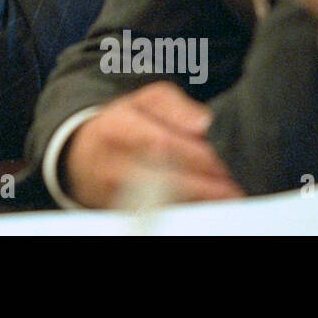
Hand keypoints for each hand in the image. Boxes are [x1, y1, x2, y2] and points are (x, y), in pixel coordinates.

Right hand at [64, 82, 243, 206]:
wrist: (81, 156)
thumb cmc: (122, 124)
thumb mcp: (143, 101)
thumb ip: (175, 106)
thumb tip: (203, 122)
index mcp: (117, 129)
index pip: (161, 144)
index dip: (196, 155)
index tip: (225, 162)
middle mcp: (113, 165)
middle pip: (165, 178)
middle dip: (206, 185)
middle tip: (236, 187)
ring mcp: (116, 194)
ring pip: (164, 202)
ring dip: (201, 201)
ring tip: (229, 196)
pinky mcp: (123, 213)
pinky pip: (161, 215)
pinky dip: (189, 210)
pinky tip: (209, 205)